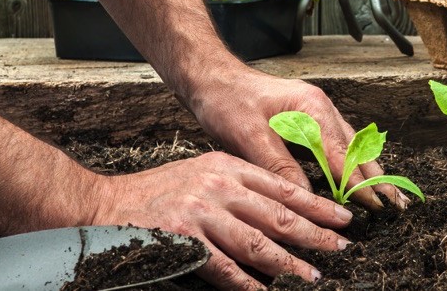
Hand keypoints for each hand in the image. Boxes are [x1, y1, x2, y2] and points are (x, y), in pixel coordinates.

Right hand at [93, 151, 352, 289]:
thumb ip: (238, 187)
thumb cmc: (157, 192)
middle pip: (278, 214)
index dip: (316, 204)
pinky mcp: (183, 240)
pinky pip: (224, 268)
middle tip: (341, 247)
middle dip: (315, 233)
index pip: (282, 187)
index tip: (342, 217)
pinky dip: (248, 283)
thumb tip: (280, 213)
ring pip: (257, 242)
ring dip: (289, 262)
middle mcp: (218, 186)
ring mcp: (201, 213)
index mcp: (227, 167)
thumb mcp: (202, 173)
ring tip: (313, 275)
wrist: (104, 203)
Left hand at [191, 69, 411, 210]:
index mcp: (311, 107)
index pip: (342, 153)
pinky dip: (350, 162)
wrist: (211, 77)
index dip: (358, 183)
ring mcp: (316, 111)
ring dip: (368, 170)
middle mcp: (320, 107)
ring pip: (351, 145)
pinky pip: (337, 143)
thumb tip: (305, 198)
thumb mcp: (248, 136)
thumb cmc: (227, 101)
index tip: (375, 206)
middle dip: (376, 177)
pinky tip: (358, 177)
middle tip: (396, 204)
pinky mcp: (307, 118)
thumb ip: (279, 166)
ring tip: (387, 195)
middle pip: (356, 147)